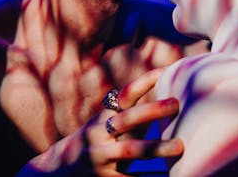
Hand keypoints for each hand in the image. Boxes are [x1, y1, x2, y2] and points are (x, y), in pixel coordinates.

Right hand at [17, 68, 182, 175]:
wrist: (57, 169)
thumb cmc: (95, 144)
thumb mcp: (105, 126)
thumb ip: (130, 118)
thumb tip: (166, 103)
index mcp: (104, 117)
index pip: (126, 95)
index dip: (144, 82)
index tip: (165, 71)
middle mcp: (99, 133)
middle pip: (127, 119)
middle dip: (151, 110)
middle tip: (176, 103)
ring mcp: (100, 156)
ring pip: (130, 150)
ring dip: (156, 147)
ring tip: (180, 146)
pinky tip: (169, 176)